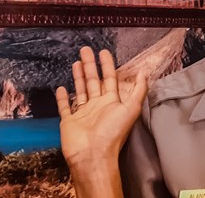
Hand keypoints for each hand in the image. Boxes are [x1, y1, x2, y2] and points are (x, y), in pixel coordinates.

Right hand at [56, 47, 147, 168]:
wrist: (92, 155)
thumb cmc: (112, 132)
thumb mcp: (131, 108)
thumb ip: (138, 90)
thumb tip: (143, 73)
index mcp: (111, 102)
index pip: (109, 79)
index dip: (107, 65)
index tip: (103, 52)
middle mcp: (97, 106)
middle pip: (93, 81)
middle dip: (90, 66)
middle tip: (85, 50)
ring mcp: (83, 113)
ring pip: (80, 90)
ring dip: (78, 77)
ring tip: (76, 62)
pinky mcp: (69, 121)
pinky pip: (65, 107)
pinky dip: (62, 98)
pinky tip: (60, 87)